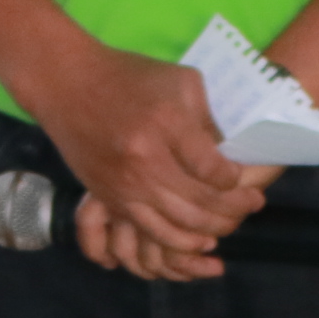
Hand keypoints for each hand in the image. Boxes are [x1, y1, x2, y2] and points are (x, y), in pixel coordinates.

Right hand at [30, 47, 267, 281]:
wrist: (66, 83)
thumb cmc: (128, 76)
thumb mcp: (180, 81)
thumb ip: (208, 118)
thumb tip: (230, 155)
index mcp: (168, 124)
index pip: (215, 170)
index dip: (237, 180)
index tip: (245, 177)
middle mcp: (146, 159)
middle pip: (202, 202)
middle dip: (235, 209)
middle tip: (253, 205)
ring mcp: (125, 183)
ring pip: (180, 224)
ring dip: (213, 229)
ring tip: (230, 222)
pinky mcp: (110, 197)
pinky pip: (151, 230)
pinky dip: (180, 241)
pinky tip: (198, 239)